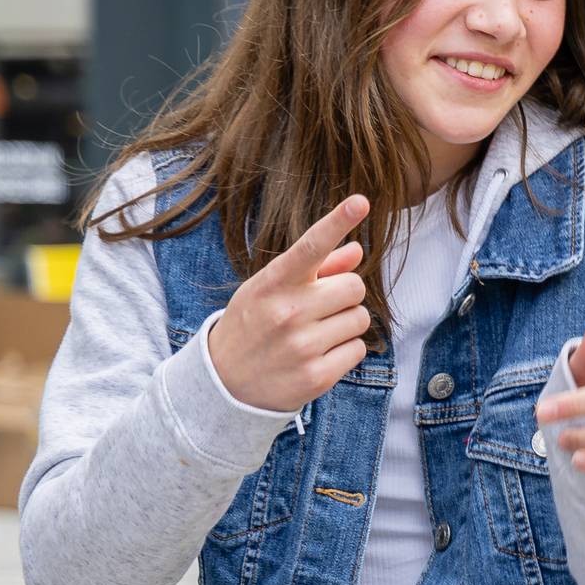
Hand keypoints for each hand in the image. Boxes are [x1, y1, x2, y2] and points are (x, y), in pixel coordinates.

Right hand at [206, 195, 373, 411]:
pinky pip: (358, 349)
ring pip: (360, 318)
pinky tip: (317, 356)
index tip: (361, 201)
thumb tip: (357, 250)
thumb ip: (317, 268)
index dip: (337, 221)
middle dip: (343, 294)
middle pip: (354, 286)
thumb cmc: (254, 324)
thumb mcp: (271, 289)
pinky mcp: (316, 376)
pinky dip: (345, 351)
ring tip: (314, 333)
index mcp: (273, 283)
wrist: (223, 383)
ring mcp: (302, 346)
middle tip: (319, 307)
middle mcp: (287, 312)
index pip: (310, 246)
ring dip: (345, 324)